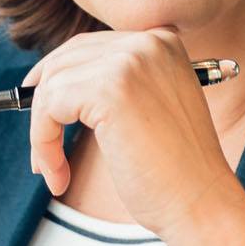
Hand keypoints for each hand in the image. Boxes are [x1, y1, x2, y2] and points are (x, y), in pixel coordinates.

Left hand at [22, 28, 244, 245]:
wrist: (201, 203)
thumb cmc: (176, 171)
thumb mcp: (151, 108)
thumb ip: (117, 84)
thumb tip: (52, 82)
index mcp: (162, 42)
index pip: (89, 46)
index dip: (58, 78)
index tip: (43, 110)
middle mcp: (148, 43)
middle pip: (65, 59)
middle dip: (43, 105)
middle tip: (43, 150)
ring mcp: (129, 62)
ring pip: (52, 84)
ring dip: (42, 132)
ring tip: (55, 170)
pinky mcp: (109, 89)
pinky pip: (49, 107)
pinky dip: (43, 143)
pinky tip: (59, 174)